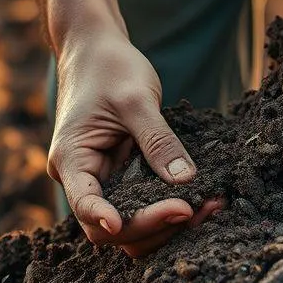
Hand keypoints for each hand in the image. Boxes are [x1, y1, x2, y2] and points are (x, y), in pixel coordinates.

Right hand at [48, 28, 220, 256]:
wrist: (98, 53)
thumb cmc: (109, 68)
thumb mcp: (137, 99)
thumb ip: (159, 140)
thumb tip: (185, 181)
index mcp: (72, 159)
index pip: (86, 205)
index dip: (108, 220)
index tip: (138, 220)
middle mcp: (84, 181)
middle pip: (112, 229)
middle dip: (154, 226)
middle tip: (198, 210)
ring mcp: (105, 184)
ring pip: (132, 227)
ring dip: (168, 226)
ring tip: (210, 207)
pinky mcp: (126, 182)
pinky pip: (147, 208)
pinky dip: (172, 211)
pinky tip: (205, 200)